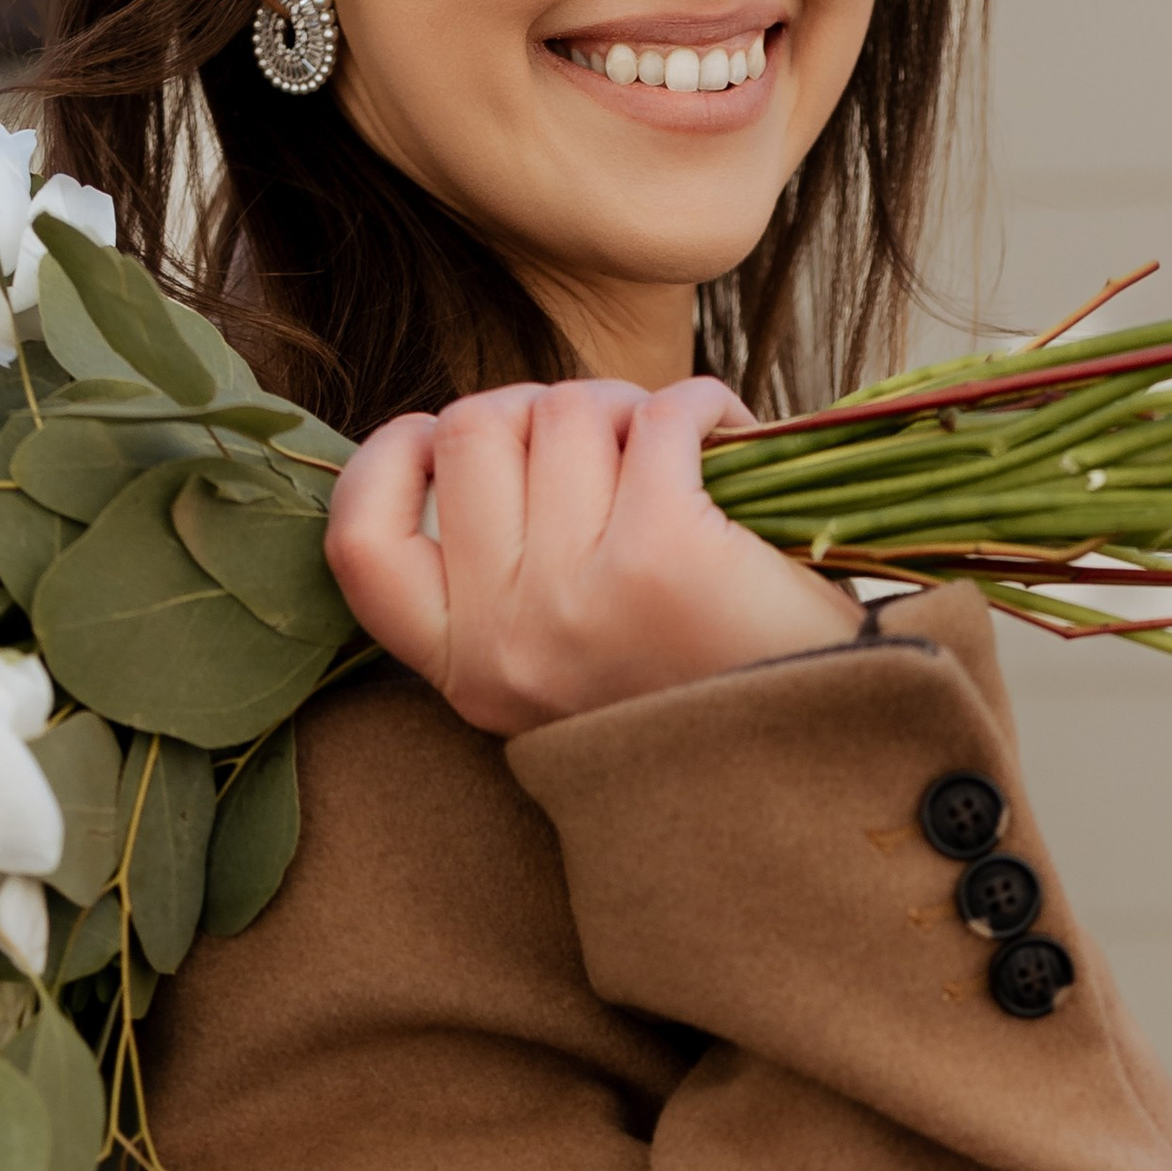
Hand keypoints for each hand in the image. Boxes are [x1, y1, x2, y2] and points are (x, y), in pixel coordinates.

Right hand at [324, 375, 860, 735]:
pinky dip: (698, 403)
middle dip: (540, 406)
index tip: (432, 434)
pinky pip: (659, 416)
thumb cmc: (688, 697)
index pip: (360, 544)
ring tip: (670, 446)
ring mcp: (577, 599)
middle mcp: (505, 639)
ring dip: (626, 404)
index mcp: (464, 669)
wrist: (811, 766)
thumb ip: (496, 575)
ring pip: (564, 410)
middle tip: (604, 440)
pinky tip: (724, 432)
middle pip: (470, 432)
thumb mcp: (554, 665)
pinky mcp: (664, 555)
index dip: (385, 462)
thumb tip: (465, 431)